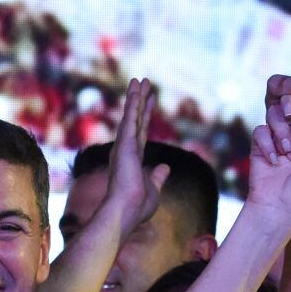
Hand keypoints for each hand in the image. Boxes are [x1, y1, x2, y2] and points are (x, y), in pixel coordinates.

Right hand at [106, 78, 169, 232]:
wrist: (126, 212)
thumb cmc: (137, 207)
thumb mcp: (153, 189)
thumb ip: (158, 177)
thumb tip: (166, 167)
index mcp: (133, 160)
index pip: (141, 132)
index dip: (145, 115)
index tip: (150, 100)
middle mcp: (126, 150)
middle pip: (135, 120)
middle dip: (139, 101)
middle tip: (142, 82)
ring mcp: (124, 146)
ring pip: (131, 115)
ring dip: (135, 97)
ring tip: (139, 79)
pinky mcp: (125, 144)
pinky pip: (130, 118)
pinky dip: (133, 103)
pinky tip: (136, 89)